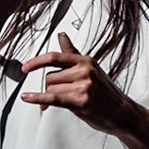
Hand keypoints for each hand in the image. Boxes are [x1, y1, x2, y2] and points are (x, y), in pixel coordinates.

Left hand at [19, 33, 147, 135]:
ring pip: (51, 89)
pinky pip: (52, 98)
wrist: (123, 113)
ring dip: (51, 98)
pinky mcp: (81, 101)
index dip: (37, 62)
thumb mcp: (91, 68)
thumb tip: (61, 35)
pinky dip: (37, 98)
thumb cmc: (106, 92)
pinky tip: (27, 98)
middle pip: (50, 77)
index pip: (55, 57)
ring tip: (67, 102)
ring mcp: (83, 86)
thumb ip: (72, 53)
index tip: (25, 67)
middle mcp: (84, 71)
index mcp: (85, 61)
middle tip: (62, 95)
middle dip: (50, 87)